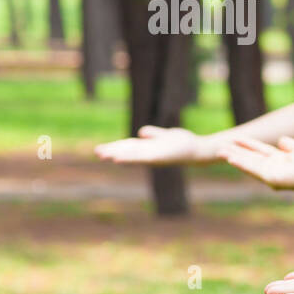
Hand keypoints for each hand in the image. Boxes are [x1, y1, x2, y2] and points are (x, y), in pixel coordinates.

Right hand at [95, 125, 209, 164]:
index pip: (128, 147)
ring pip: (133, 155)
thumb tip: (140, 133)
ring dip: (120, 156)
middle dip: (113, 152)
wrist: (197, 149)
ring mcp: (154, 156)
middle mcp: (149, 153)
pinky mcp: (160, 157)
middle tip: (96, 153)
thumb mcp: (165, 136)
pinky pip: (144, 158)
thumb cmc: (182, 143)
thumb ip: (153, 134)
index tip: (99, 149)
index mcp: (148, 148)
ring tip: (105, 156)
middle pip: (128, 151)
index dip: (114, 148)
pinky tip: (122, 160)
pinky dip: (132, 159)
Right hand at [219, 136, 293, 191]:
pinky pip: (253, 169)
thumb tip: (280, 140)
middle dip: (236, 153)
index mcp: (280, 160)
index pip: (260, 150)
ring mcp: (271, 174)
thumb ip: (290, 144)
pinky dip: (242, 164)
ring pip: (249, 164)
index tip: (235, 138)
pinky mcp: (271, 178)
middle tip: (219, 148)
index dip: (247, 144)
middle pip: (251, 158)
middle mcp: (274, 167)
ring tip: (220, 152)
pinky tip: (231, 160)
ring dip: (235, 158)